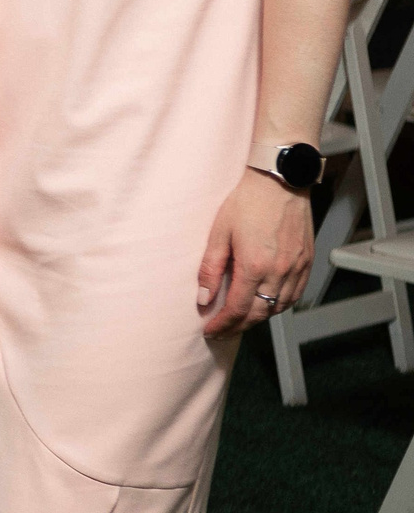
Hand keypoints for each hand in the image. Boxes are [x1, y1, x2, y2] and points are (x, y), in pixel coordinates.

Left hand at [198, 167, 313, 336]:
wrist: (279, 181)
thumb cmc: (247, 202)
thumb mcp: (219, 233)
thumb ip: (210, 269)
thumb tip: (204, 298)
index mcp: (255, 266)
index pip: (238, 309)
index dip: (223, 324)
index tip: (211, 331)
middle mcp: (280, 271)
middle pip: (260, 313)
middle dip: (240, 325)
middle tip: (223, 330)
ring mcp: (297, 268)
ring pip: (279, 306)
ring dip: (260, 317)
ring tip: (242, 318)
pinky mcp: (307, 261)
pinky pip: (295, 294)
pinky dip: (280, 304)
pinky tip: (268, 303)